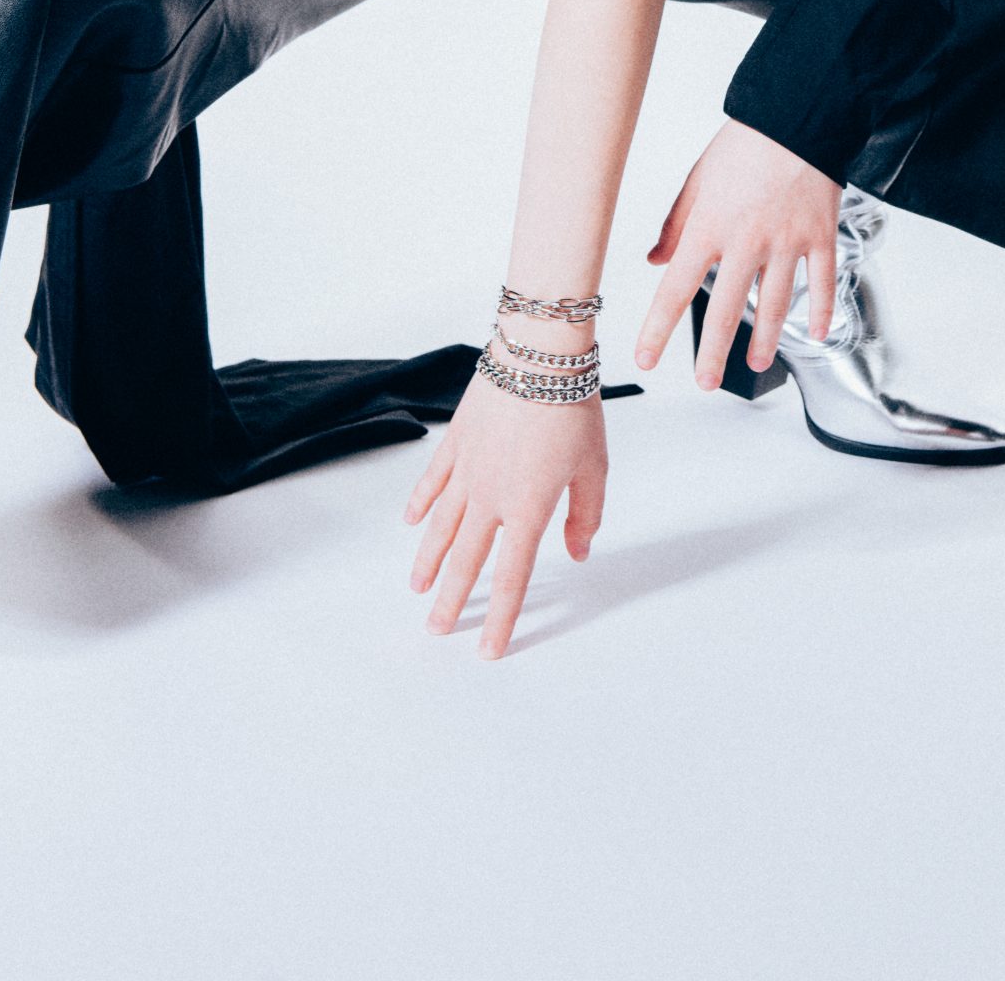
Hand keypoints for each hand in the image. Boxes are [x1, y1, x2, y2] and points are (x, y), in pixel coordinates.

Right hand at [404, 366, 605, 659]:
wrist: (537, 354)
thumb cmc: (573, 407)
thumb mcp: (594, 466)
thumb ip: (585, 515)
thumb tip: (576, 553)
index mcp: (529, 508)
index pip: (513, 576)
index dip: (502, 616)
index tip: (488, 650)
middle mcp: (491, 497)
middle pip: (466, 560)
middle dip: (453, 599)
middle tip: (437, 630)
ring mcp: (467, 469)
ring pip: (440, 526)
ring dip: (429, 560)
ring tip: (418, 587)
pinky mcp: (455, 441)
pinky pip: (433, 481)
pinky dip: (420, 503)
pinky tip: (411, 522)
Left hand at [637, 116, 840, 387]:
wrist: (798, 115)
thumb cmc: (746, 143)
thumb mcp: (698, 179)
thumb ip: (675, 225)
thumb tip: (654, 261)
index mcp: (709, 226)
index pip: (675, 288)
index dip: (658, 328)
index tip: (646, 359)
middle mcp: (746, 240)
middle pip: (725, 309)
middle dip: (713, 353)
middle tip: (706, 381)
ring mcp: (787, 241)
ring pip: (776, 305)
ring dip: (766, 340)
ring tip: (757, 362)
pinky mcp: (820, 235)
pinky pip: (821, 282)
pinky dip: (820, 311)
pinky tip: (816, 334)